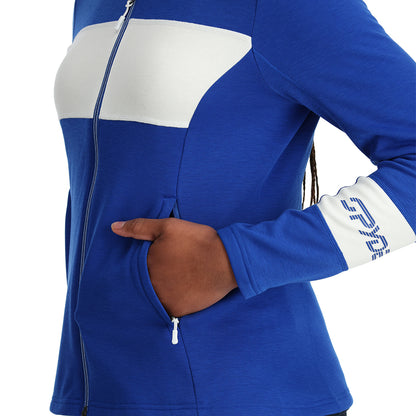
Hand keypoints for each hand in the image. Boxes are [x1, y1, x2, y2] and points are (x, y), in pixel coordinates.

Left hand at [111, 216, 237, 316]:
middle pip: (144, 283)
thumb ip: (139, 227)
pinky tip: (182, 290)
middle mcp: (152, 286)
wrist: (228, 261)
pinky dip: (171, 300)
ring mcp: (165, 300)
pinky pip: (168, 308)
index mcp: (147, 265)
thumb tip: (114, 227)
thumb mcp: (168, 227)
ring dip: (160, 290)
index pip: (134, 267)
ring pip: (154, 296)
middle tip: (170, 270)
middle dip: (152, 276)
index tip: (157, 259)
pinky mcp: (179, 310)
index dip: (145, 262)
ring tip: (175, 280)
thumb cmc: (198, 241)